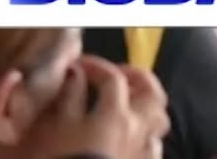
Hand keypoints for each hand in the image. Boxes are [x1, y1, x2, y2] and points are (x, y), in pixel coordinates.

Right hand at [17, 56, 168, 158]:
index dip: (96, 67)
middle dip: (138, 78)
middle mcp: (138, 129)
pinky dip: (147, 137)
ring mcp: (144, 150)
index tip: (78, 65)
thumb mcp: (56, 128)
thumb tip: (76, 73)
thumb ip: (69, 98)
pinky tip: (134, 139)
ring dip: (147, 107)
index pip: (113, 79)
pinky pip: (153, 148)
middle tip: (119, 75)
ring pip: (159, 120)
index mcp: (116, 115)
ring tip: (130, 105)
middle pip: (152, 93)